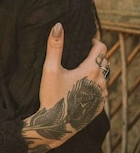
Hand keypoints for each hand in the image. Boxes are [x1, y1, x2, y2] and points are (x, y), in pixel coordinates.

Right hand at [23, 22, 107, 152]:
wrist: (55, 126)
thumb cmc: (52, 96)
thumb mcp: (50, 69)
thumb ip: (54, 45)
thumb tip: (58, 25)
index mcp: (91, 69)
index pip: (101, 47)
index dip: (93, 42)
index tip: (84, 43)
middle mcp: (101, 82)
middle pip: (103, 62)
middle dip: (95, 56)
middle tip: (80, 56)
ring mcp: (101, 96)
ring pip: (104, 77)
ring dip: (96, 72)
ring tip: (80, 72)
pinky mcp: (99, 107)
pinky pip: (101, 91)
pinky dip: (94, 86)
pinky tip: (81, 88)